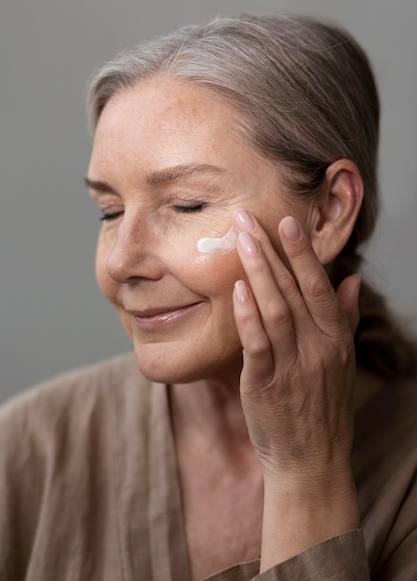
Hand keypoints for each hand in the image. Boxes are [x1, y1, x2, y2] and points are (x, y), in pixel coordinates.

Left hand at [232, 209, 360, 565]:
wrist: (310, 461)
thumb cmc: (323, 407)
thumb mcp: (343, 362)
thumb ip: (345, 319)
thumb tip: (351, 280)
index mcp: (336, 340)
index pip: (320, 287)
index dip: (303, 253)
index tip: (287, 222)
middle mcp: (318, 349)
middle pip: (293, 290)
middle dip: (271, 250)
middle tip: (248, 218)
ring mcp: (292, 367)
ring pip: (275, 310)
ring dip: (258, 272)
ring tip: (241, 240)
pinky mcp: (266, 385)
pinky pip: (257, 344)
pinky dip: (248, 315)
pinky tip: (238, 289)